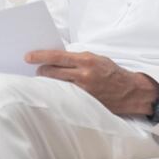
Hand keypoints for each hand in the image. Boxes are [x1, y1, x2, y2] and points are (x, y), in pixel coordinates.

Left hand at [26, 50, 158, 115]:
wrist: (131, 91)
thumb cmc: (111, 72)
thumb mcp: (95, 58)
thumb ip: (76, 59)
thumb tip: (56, 59)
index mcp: (85, 60)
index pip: (56, 56)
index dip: (40, 56)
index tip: (27, 57)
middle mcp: (83, 75)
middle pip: (52, 72)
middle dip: (42, 71)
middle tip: (38, 70)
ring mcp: (84, 91)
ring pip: (56, 85)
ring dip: (49, 82)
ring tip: (46, 80)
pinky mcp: (85, 102)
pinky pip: (66, 96)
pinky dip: (59, 92)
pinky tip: (56, 92)